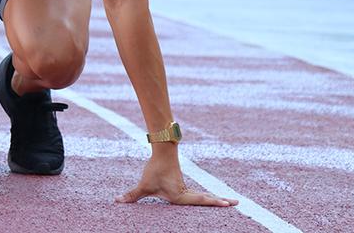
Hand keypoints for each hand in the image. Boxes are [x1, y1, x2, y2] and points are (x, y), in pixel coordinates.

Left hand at [116, 144, 237, 206]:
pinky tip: (211, 199)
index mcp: (179, 195)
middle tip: (236, 203)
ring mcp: (185, 188)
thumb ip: (132, 195)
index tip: (228, 203)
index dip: (213, 203)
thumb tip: (117, 201)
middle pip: (205, 199)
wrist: (162, 151)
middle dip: (219, 202)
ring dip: (215, 199)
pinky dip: (207, 197)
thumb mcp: (144, 185)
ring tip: (230, 202)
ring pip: (203, 196)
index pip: (199, 201)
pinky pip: (197, 193)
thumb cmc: (155, 169)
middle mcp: (185, 192)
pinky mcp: (183, 184)